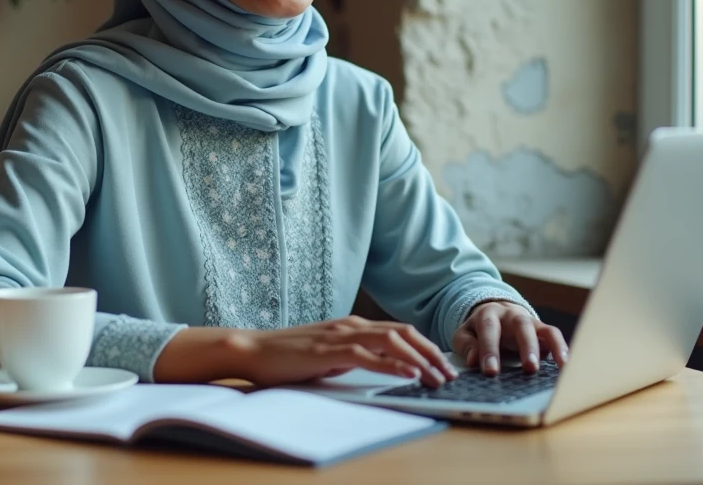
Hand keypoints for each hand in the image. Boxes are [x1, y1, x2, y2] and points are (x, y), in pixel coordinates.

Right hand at [230, 316, 457, 387]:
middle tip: (449, 373)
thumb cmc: (287, 356)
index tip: (443, 365)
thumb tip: (376, 365)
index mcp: (352, 325)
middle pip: (403, 332)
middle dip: (430, 352)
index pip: (399, 331)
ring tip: (436, 376)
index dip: (425, 346)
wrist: (253, 350)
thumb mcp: (328, 355)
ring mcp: (339, 336)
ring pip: (391, 341)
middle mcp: (350, 325)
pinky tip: (409, 373)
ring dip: (418, 359)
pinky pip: (367, 355)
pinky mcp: (328, 351)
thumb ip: (352, 356)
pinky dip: (392, 363)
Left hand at [452, 301, 568, 375]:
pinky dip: (561, 348)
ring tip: (560, 366)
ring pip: (544, 329)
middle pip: (521, 325)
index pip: (489, 330)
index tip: (490, 372)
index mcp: (489, 314)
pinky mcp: (541, 330)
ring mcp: (529, 321)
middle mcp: (512, 314)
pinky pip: (554, 335)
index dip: (490, 350)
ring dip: (552, 346)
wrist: (494, 313)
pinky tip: (565, 365)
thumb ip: (466, 345)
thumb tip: (473, 360)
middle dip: (526, 347)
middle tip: (530, 369)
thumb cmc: (478, 330)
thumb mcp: (464, 334)